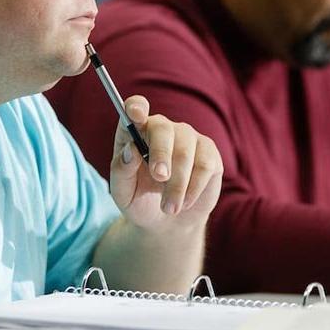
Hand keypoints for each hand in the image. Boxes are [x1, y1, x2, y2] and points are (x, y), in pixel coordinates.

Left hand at [109, 95, 221, 230]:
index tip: (136, 115)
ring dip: (177, 184)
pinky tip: (184, 202)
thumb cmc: (140, 200)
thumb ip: (121, 170)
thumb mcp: (122, 192)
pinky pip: (205, 165)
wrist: (167, 221)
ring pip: (185, 151)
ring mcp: (187, 137)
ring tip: (169, 208)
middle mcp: (162, 129)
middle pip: (163, 128)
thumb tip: (130, 150)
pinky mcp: (208, 152)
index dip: (136, 108)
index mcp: (135, 132)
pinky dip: (194, 188)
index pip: (136, 107)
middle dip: (161, 154)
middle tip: (159, 178)